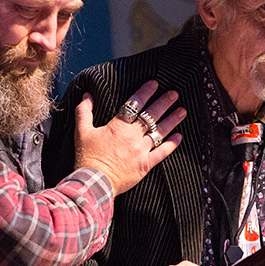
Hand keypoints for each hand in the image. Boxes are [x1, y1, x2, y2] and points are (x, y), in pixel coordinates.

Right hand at [74, 80, 184, 195]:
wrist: (94, 182)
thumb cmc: (87, 157)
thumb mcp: (81, 132)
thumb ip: (84, 112)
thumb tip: (87, 95)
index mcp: (119, 125)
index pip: (135, 104)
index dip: (145, 92)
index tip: (154, 84)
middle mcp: (133, 135)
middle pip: (152, 115)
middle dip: (164, 102)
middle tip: (174, 94)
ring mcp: (141, 150)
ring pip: (160, 131)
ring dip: (172, 120)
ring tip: (182, 111)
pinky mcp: (146, 164)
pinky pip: (162, 152)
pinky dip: (172, 144)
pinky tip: (179, 136)